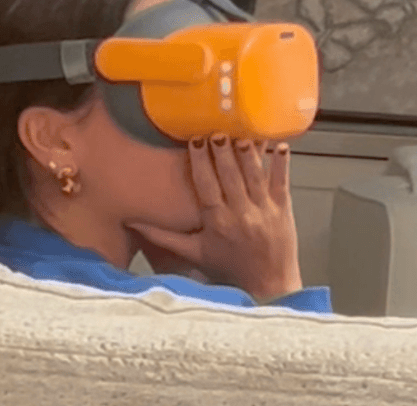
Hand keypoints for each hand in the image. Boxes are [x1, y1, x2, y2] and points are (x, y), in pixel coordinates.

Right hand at [129, 135, 301, 300]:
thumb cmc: (229, 267)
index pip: (206, 185)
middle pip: (230, 175)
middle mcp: (240, 213)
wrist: (267, 285)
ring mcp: (264, 210)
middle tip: (217, 130)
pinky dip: (281, 163)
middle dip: (223, 150)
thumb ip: (162, 237)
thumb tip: (132, 223)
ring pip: (254, 174)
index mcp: (217, 221)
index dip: (201, 161)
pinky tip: (280, 145)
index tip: (196, 141)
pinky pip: (282, 181)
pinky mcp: (283, 209)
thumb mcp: (193, 252)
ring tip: (241, 133)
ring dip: (248, 152)